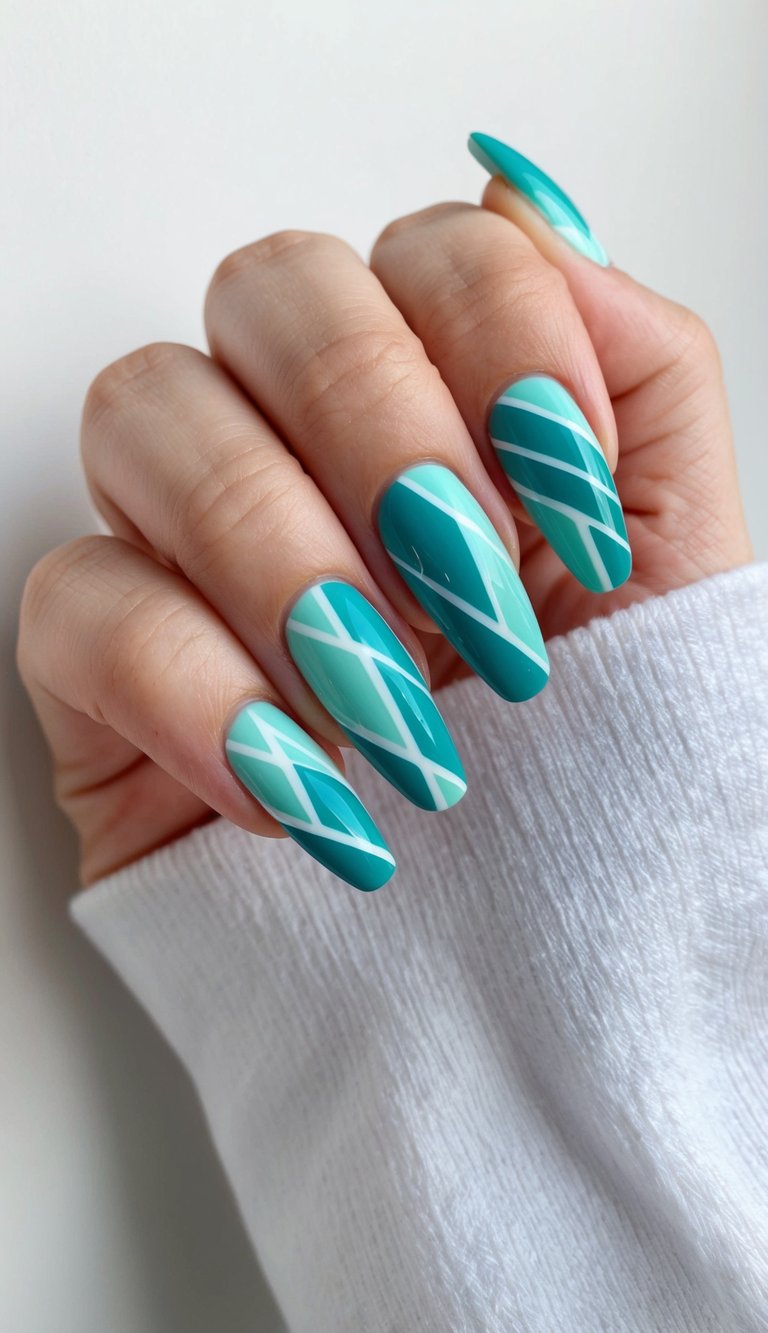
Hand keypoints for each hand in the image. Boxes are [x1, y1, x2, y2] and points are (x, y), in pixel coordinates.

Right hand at [17, 138, 751, 889]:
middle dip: (382, 427)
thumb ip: (642, 371)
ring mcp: (194, 543)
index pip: (431, 251)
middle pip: (270, 288)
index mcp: (450, 406)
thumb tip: (528, 212)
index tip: (566, 482)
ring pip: (145, 406)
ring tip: (392, 701)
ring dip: (284, 553)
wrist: (518, 978)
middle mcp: (310, 447)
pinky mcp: (105, 662)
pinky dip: (191, 684)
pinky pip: (75, 595)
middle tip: (469, 590)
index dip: (499, 333)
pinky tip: (295, 778)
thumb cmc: (600, 777)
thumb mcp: (681, 572)